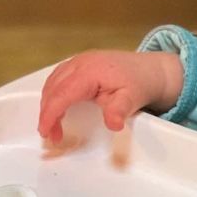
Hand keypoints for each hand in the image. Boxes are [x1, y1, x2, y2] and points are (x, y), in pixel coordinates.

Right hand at [38, 49, 182, 142]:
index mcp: (89, 71)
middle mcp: (80, 62)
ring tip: (55, 126)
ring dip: (49, 104)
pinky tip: (59, 108)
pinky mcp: (80, 63)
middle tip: (52, 135)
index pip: (61, 94)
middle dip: (47, 113)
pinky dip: (53, 94)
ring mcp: (78, 61)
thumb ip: (119, 111)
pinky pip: (58, 78)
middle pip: (52, 88)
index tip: (46, 132)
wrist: (150, 70)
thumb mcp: (132, 99)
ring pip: (52, 82)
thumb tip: (113, 123)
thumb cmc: (140, 82)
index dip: (49, 115)